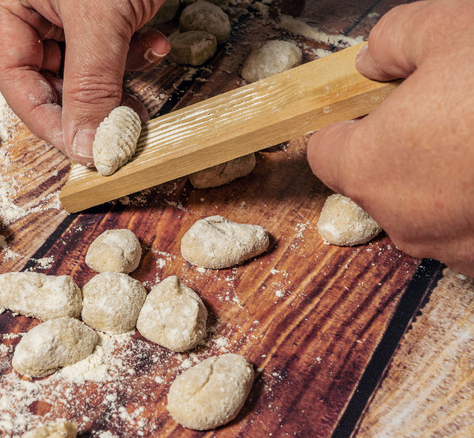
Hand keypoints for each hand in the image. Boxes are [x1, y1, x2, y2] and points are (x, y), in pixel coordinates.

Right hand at [0, 0, 168, 165]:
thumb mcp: (98, 18)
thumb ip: (90, 83)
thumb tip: (85, 145)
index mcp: (13, 7)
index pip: (17, 81)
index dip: (48, 121)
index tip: (81, 150)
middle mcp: (36, 10)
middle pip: (52, 79)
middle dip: (92, 106)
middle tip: (119, 130)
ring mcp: (72, 8)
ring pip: (89, 67)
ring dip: (120, 83)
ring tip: (142, 99)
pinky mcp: (108, 6)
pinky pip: (115, 43)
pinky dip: (137, 51)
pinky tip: (157, 45)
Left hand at [307, 0, 473, 275]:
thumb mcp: (447, 28)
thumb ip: (391, 41)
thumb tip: (373, 61)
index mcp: (370, 166)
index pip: (326, 152)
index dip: (345, 122)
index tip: (369, 104)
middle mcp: (404, 219)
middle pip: (378, 180)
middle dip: (400, 145)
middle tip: (446, 107)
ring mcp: (455, 248)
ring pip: (429, 205)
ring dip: (447, 175)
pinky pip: (472, 224)